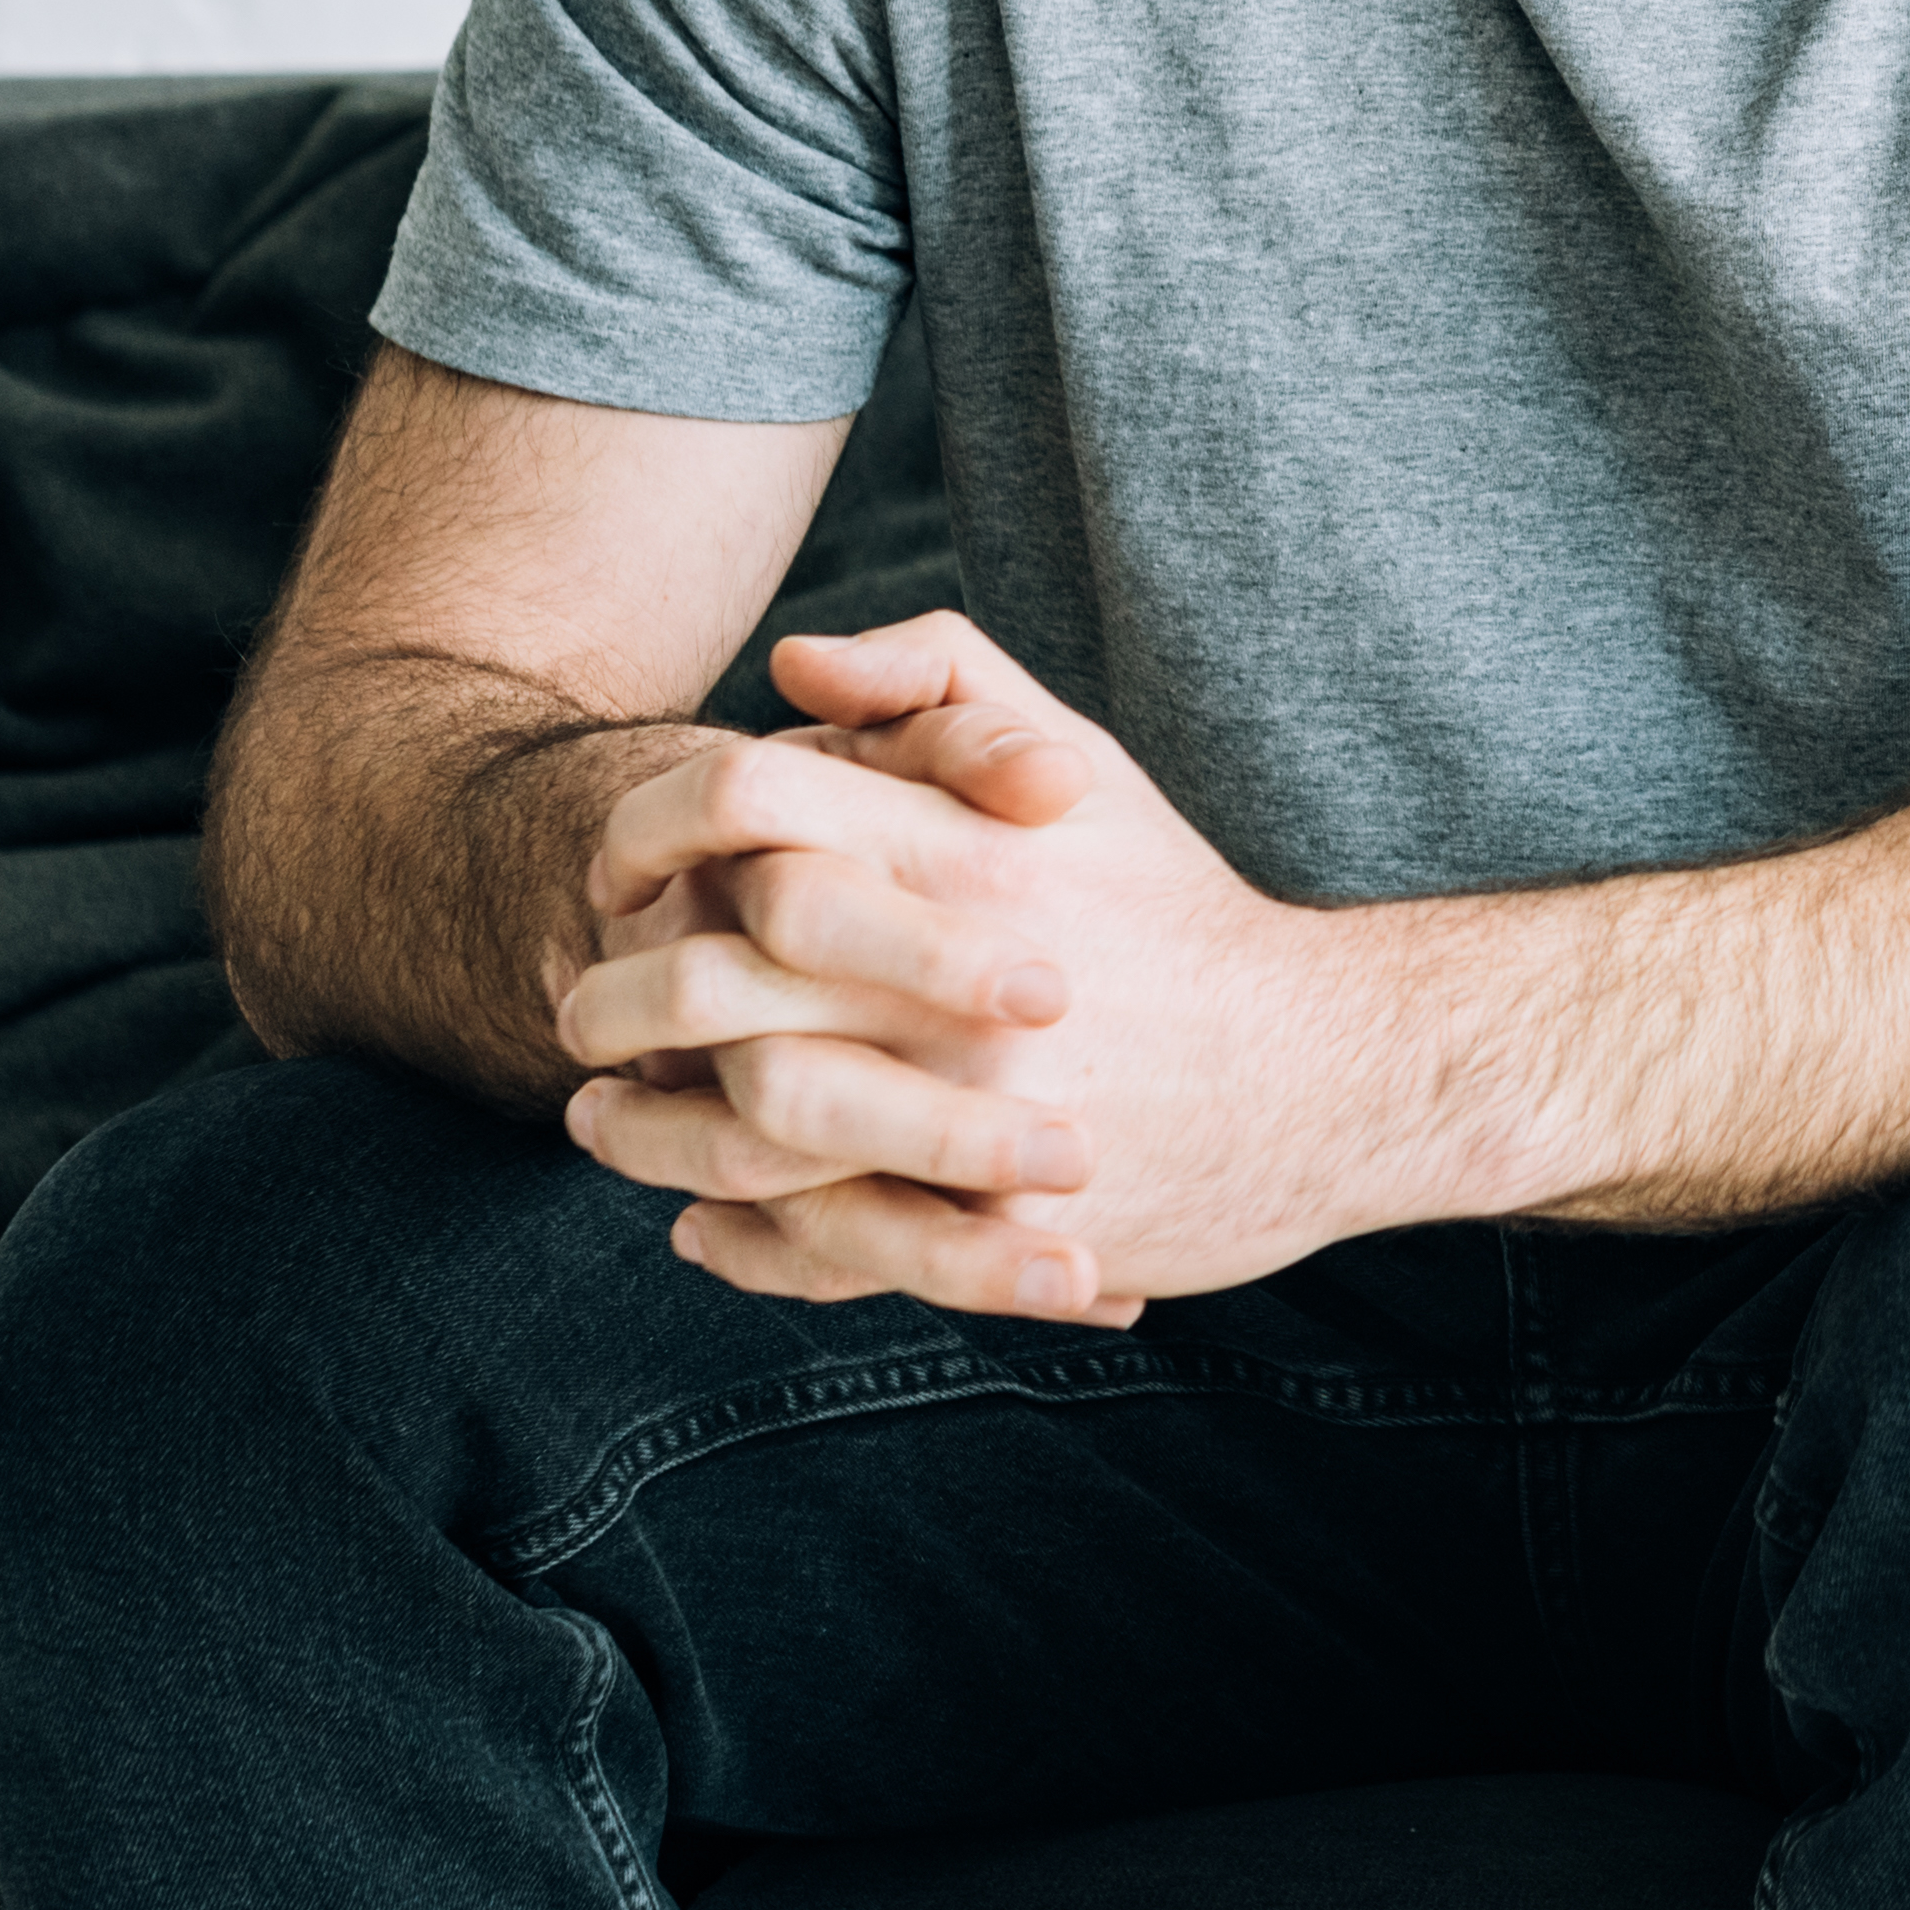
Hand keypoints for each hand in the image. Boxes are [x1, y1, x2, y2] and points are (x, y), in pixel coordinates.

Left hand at [554, 614, 1398, 1326]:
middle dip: (617, 997)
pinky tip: (695, 1218)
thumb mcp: (1083, 764)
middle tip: (577, 1006)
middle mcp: (964, 980)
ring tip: (600, 1118)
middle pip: (716, 982)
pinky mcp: (995, 1227)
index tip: (615, 867)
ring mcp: (978, 1111)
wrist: (1332, 1069)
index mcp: (973, 852)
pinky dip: (731, 1238)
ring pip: (744, 1133)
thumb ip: (942, 686)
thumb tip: (789, 665)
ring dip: (645, 1132)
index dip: (651, 830)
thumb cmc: (1181, 909)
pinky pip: (816, 1243)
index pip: (753, 810)